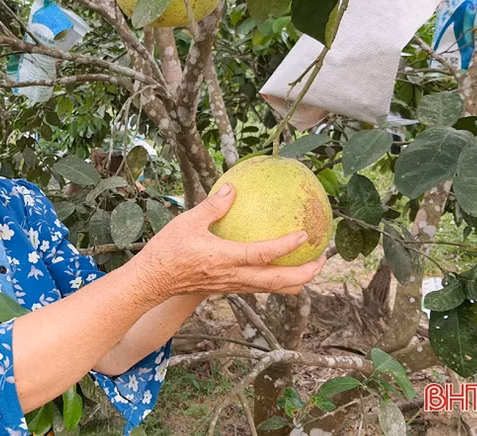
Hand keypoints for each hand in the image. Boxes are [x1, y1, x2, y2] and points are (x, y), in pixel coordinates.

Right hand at [137, 183, 326, 298]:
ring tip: (311, 266)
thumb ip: (213, 206)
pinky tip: (280, 266)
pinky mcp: (228, 288)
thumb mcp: (187, 222)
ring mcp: (232, 286)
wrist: (152, 281)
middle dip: (305, 273)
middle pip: (278, 282)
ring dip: (296, 280)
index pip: (262, 256)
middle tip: (323, 259)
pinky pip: (260, 287)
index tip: (304, 235)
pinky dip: (277, 280)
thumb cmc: (167, 250)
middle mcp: (233, 277)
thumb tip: (233, 188)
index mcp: (224, 259)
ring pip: (272, 289)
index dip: (285, 247)